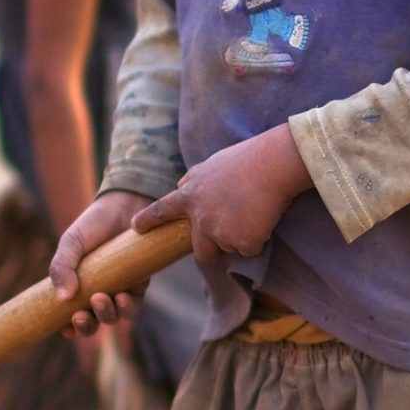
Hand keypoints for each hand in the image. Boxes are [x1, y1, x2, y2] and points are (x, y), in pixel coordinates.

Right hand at [51, 189, 151, 337]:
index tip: (66, 328)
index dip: (68, 329)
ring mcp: (118, 291)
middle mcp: (97, 293)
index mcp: (76, 287)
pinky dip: (127, 308)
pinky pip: (134, 308)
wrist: (124, 205)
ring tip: (101, 298)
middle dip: (87, 326)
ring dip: (106, 315)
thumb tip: (63, 298)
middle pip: (92, 323)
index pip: (70, 317)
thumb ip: (61, 267)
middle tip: (81, 314)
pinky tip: (122, 297)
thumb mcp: (71, 243)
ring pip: (113, 318)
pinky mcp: (139, 286)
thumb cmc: (93, 225)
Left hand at [138, 125, 311, 268]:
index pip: (163, 209)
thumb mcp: (212, 165)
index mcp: (190, 195)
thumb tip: (182, 187)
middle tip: (231, 233)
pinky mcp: (241, 242)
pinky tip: (263, 216)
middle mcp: (200, 217)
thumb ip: (195, 181)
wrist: (273, 164)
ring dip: (241, 237)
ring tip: (253, 210)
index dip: (149, 220)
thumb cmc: (248, 159)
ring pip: (229, 248)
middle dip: (213, 248)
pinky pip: (250, 249)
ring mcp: (219, 231)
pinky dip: (259, 238)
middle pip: (201, 250)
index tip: (135, 227)